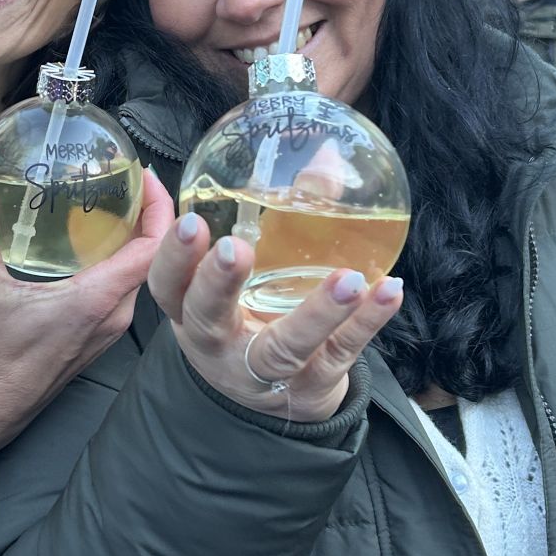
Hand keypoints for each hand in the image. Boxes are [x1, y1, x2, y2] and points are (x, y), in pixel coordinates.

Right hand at [0, 169, 173, 472]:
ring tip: (118, 206)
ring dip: (136, 239)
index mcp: (98, 299)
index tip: (147, 178)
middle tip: (131, 182)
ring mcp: (112, 326)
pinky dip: (122, 261)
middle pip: (153, 256)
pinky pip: (125, 289)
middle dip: (150, 215)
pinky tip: (98, 245)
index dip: (160, 207)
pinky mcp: (102, 334)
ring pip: (140, 274)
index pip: (153, 247)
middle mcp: (115, 313)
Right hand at [148, 212, 403, 422]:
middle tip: (236, 249)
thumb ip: (273, 220)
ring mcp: (264, 374)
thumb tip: (327, 157)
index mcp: (191, 313)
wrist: (275, 398)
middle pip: (208, 319)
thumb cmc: (250, 317)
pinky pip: (339, 356)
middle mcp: (219, 346)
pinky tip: (387, 291)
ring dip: (317, 313)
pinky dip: (365, 324)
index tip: (193, 223)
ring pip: (284, 348)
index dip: (175, 258)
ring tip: (350, 279)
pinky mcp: (310, 388)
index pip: (168, 286)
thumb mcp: (243, 277)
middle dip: (218, 284)